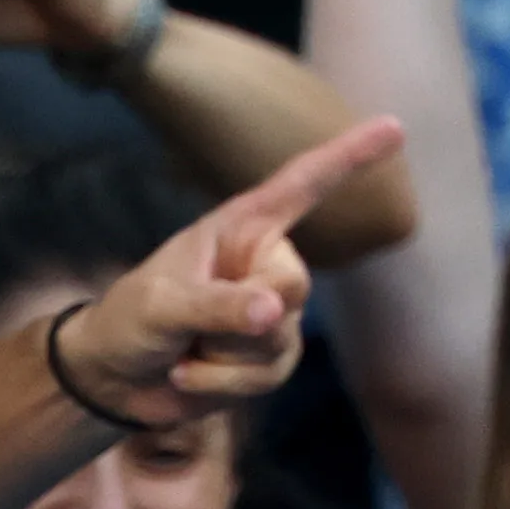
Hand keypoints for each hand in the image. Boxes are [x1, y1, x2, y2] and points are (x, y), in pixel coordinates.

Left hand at [50, 119, 406, 422]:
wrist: (114, 377)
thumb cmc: (131, 320)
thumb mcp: (162, 306)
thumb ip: (217, 305)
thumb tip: (275, 312)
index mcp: (242, 228)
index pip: (304, 185)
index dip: (350, 157)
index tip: (395, 125)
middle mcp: (265, 264)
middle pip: (293, 287)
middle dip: (242, 315)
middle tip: (193, 321)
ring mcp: (274, 316)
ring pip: (278, 340)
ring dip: (221, 355)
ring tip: (185, 347)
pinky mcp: (270, 360)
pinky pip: (266, 377)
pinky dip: (219, 383)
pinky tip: (186, 373)